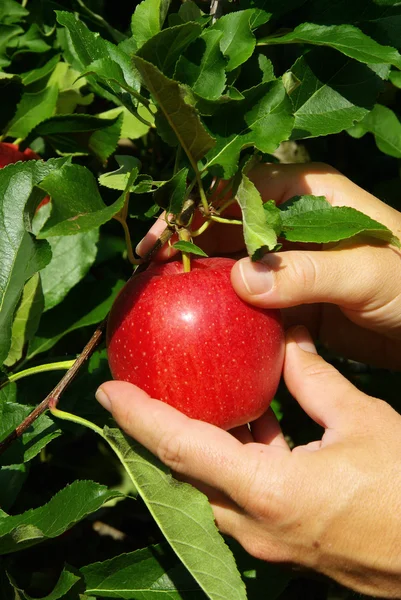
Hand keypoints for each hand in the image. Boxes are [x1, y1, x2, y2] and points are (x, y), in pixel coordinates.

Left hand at [96, 326, 400, 597]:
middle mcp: (257, 524)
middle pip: (184, 474)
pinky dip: (230, 461)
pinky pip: (240, 497)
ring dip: (192, 448)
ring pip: (209, 488)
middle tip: (137, 394)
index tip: (108, 392)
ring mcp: (269, 540)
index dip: (139, 418)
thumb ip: (314, 378)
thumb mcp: (361, 420)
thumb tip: (286, 339)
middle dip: (154, 435)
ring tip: (186, 404)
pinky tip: (248, 427)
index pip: (182, 448)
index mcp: (270, 491)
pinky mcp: (286, 541)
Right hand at [138, 163, 400, 368]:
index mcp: (307, 192)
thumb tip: (242, 280)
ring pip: (230, 262)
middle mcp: (290, 220)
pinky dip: (222, 307)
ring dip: (198, 278)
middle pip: (223, 225)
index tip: (161, 243)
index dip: (192, 212)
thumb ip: (308, 272)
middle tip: (148, 274)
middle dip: (184, 245)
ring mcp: (287, 259)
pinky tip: (198, 321)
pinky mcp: (289, 294)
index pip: (236, 190)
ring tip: (161, 296)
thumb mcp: (368, 272)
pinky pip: (246, 297)